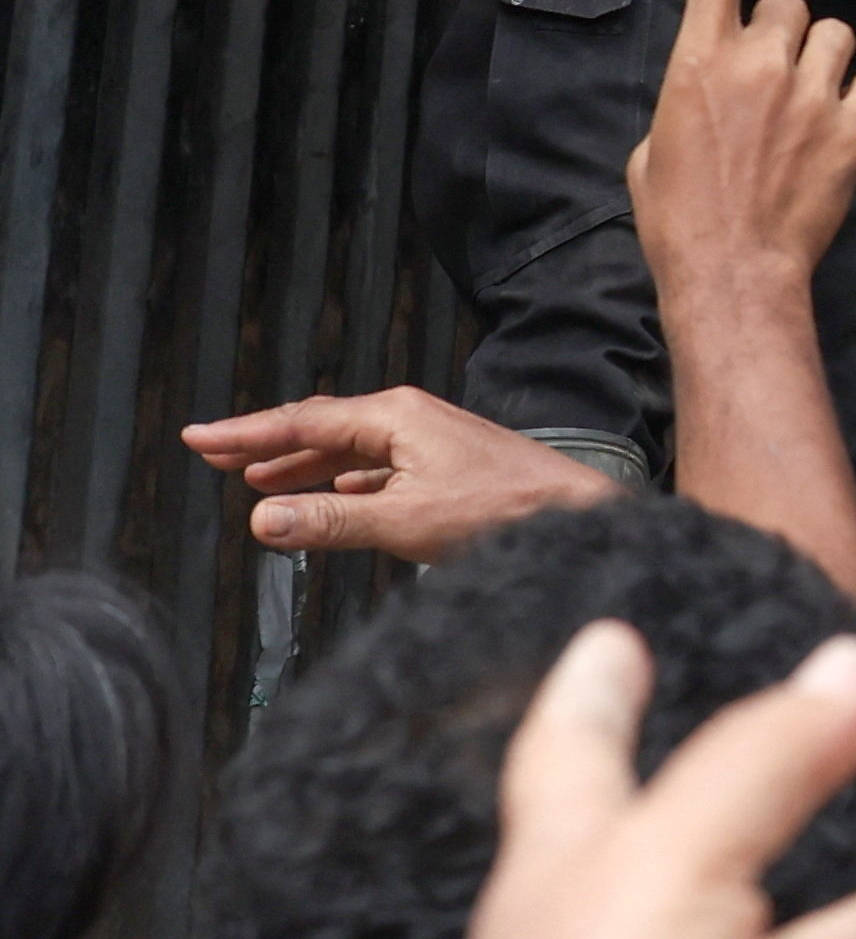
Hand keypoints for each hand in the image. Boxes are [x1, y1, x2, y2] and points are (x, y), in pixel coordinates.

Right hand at [182, 388, 612, 559]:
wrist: (574, 513)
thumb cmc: (503, 511)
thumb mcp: (405, 520)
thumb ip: (331, 522)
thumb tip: (262, 521)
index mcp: (395, 416)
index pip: (302, 420)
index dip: (245, 432)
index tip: (198, 437)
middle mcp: (409, 418)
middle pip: (320, 427)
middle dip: (265, 442)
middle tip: (213, 454)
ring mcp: (428, 440)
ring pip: (347, 450)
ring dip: (301, 464)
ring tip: (257, 478)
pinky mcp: (444, 465)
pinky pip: (375, 468)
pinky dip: (339, 481)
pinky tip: (327, 495)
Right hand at [630, 0, 855, 317]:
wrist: (731, 270)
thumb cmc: (679, 216)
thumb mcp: (654, 147)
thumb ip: (688, 96)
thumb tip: (709, 90)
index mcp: (698, 61)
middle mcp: (757, 62)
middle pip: (790, 6)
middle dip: (785, 36)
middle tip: (772, 88)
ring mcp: (810, 91)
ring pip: (836, 36)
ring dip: (825, 64)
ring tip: (807, 113)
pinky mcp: (854, 124)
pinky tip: (839, 132)